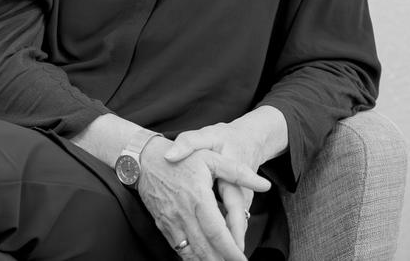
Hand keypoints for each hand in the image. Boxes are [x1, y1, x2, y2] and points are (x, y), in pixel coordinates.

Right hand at [137, 137, 269, 259]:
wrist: (145, 161)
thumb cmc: (181, 159)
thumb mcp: (211, 158)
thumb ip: (239, 172)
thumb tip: (265, 185)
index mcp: (198, 197)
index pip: (217, 232)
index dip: (231, 250)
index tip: (242, 260)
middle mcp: (184, 213)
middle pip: (204, 248)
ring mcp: (171, 222)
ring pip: (190, 252)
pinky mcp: (163, 226)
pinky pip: (178, 249)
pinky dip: (191, 259)